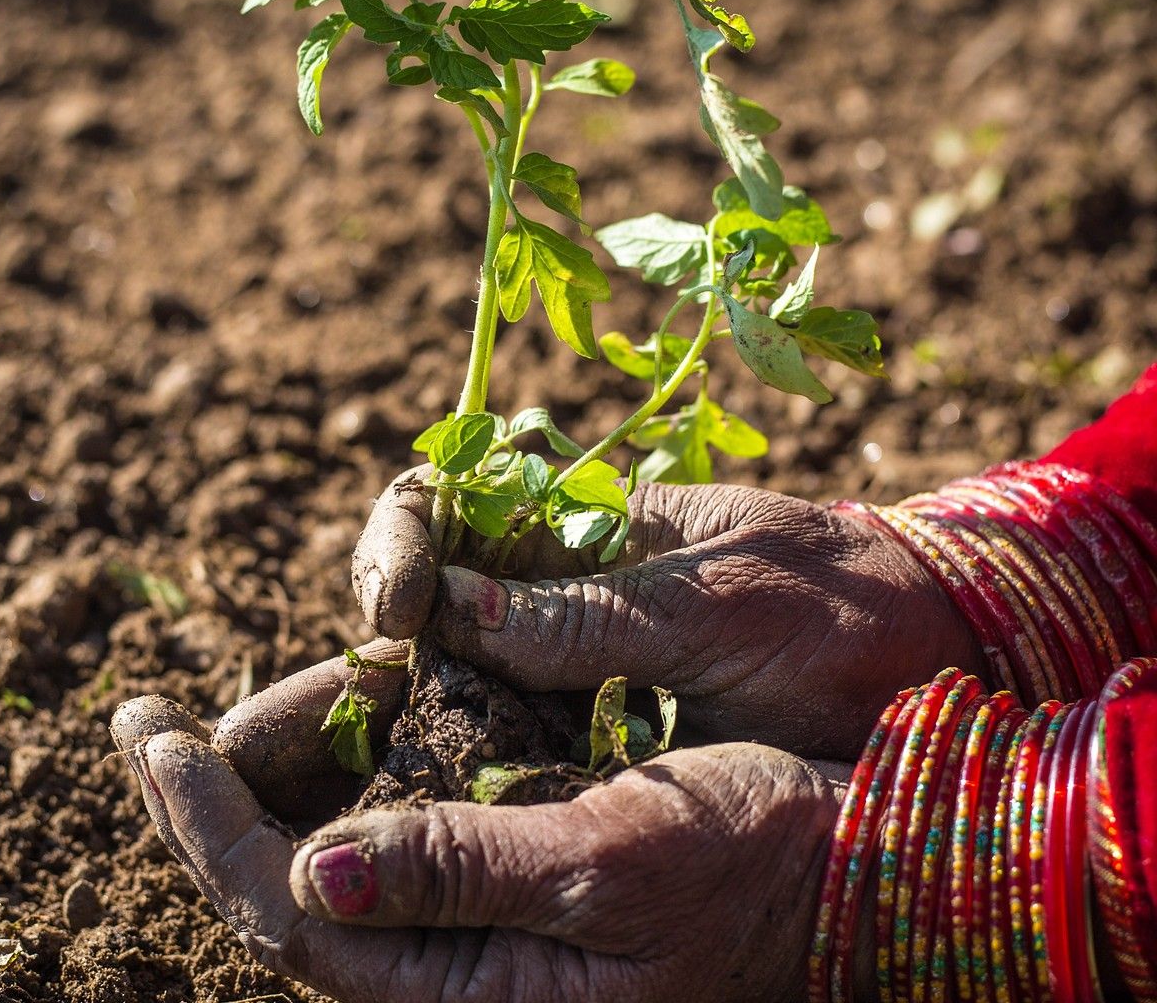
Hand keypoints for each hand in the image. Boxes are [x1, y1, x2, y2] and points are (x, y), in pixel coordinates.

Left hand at [112, 657, 846, 1002]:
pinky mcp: (519, 850)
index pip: (296, 919)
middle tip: (147, 728)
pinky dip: (359, 755)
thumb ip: (464, 872)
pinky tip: (333, 710)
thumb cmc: (753, 859)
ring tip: (206, 725)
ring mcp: (488, 902)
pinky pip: (410, 811)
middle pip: (297, 891)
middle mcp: (467, 959)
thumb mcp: (611, 863)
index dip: (212, 830)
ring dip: (279, 779)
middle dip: (216, 807)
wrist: (852, 849)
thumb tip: (315, 873)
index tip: (153, 741)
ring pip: (343, 848)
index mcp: (477, 992)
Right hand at [352, 473, 987, 757]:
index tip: (396, 605)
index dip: (402, 539)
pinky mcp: (601, 726)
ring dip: (401, 701)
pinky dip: (464, 754)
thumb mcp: (716, 608)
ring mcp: (580, 656)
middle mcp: (567, 583)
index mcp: (591, 521)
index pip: (453, 501)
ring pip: (457, 668)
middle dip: (378, 625)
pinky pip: (510, 733)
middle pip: (431, 584)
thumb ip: (591, 615)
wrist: (937, 662)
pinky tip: (430, 787)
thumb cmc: (839, 610)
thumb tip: (448, 607)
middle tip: (354, 687)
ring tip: (352, 752)